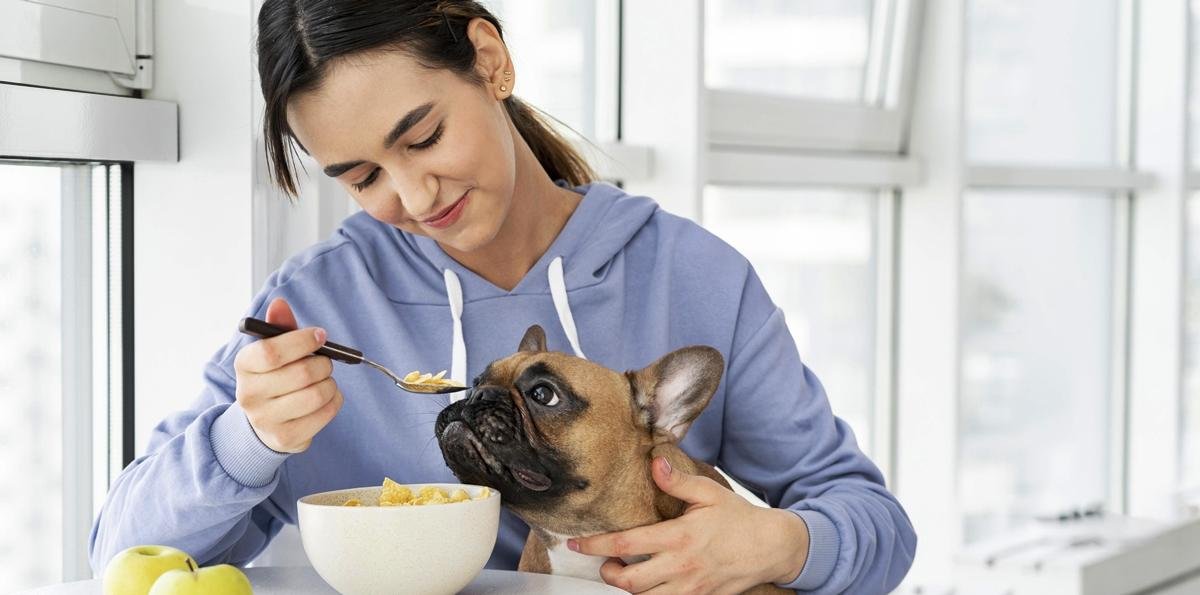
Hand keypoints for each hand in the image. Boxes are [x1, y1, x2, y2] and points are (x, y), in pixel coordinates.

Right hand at [233, 297, 342, 452]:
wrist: (265, 421)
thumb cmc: (275, 376)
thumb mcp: (273, 349)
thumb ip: (279, 326)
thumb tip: (279, 304)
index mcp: (244, 365)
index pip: (272, 351)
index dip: (302, 341)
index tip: (320, 336)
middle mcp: (249, 395)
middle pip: (302, 374)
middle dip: (324, 363)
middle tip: (325, 362)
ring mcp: (266, 420)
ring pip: (316, 395)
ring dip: (331, 383)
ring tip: (326, 380)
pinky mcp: (286, 438)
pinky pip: (324, 414)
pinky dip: (335, 401)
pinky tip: (328, 397)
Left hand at [568, 457, 809, 593]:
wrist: (772, 548)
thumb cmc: (739, 518)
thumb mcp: (709, 493)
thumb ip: (678, 482)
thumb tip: (654, 464)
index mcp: (679, 537)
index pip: (626, 545)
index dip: (596, 545)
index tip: (576, 542)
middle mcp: (681, 566)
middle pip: (629, 582)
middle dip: (607, 573)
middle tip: (604, 562)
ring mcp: (691, 587)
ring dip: (627, 589)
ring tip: (623, 573)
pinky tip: (648, 584)